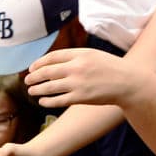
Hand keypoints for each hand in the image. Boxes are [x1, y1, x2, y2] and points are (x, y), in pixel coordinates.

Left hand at [24, 49, 145, 109]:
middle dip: (34, 77)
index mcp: (80, 54)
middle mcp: (77, 67)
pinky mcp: (80, 97)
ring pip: (49, 87)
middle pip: (47, 71)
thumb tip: (53, 65)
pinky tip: (42, 102)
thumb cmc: (110, 68)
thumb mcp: (93, 56)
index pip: (53, 56)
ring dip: (37, 89)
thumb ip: (75, 58)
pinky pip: (58, 100)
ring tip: (31, 91)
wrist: (128, 83)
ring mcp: (78, 83)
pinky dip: (48, 101)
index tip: (32, 68)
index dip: (39, 63)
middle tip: (27, 80)